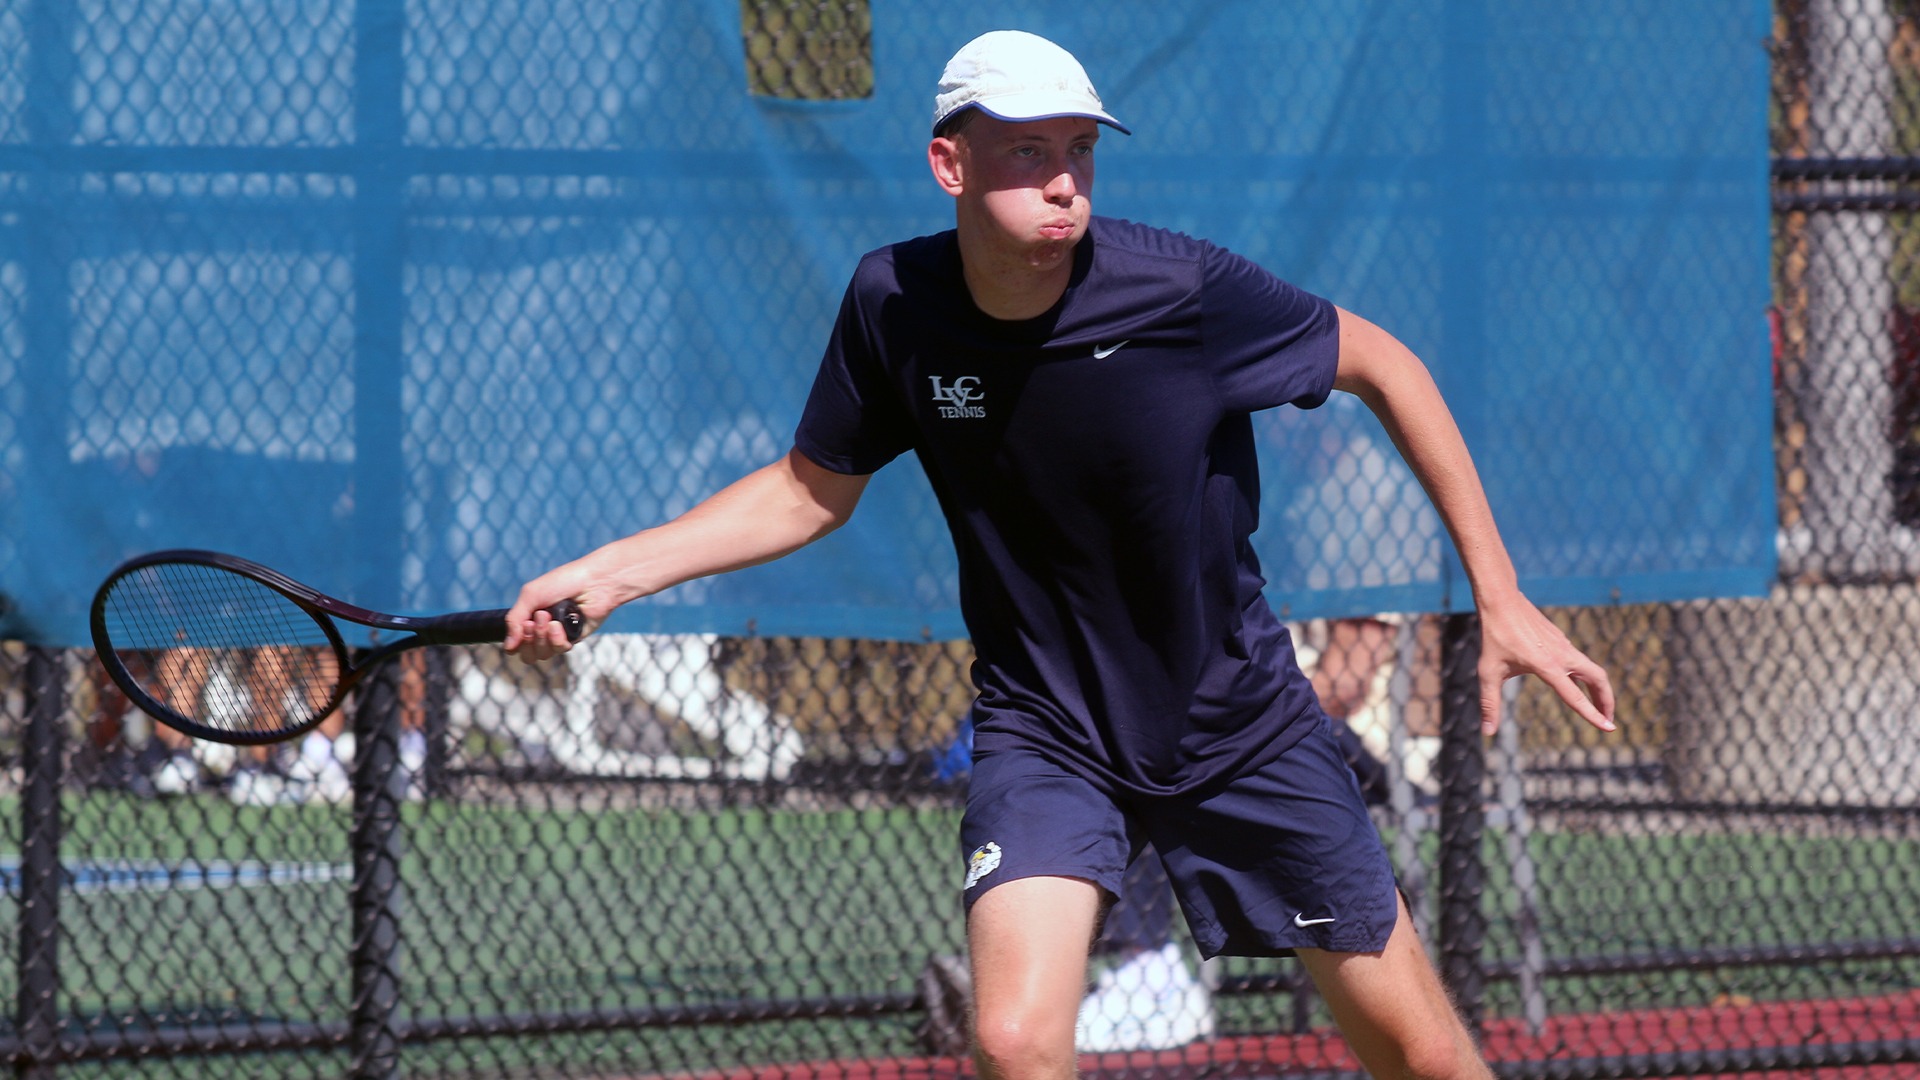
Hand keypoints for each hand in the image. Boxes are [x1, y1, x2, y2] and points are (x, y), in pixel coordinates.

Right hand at [503, 564, 612, 661]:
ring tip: (552, 620)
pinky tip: (560, 625)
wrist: (593, 582)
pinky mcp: (573, 639)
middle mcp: (542, 629)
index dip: (516, 639)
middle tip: (538, 619)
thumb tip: (508, 648)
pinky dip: (557, 639)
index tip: (525, 624)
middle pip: (527, 653)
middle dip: (530, 638)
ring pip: (542, 654)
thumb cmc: (562, 582)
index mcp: (530, 617)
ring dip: (543, 637)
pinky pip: (559, 650)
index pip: (515, 643)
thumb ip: (514, 620)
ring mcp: (558, 636)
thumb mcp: (531, 596)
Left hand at [1474, 594, 1615, 734]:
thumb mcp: (1488, 672)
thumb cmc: (1493, 636)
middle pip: (1598, 679)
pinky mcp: (1560, 639)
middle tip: (1608, 720)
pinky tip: (1576, 684)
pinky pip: (1579, 661)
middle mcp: (1562, 656)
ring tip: (1596, 706)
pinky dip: (1585, 676)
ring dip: (1598, 689)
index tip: (1609, 728)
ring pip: (1592, 669)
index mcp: (1548, 666)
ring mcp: (1564, 646)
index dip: (1593, 715)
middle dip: (1606, 701)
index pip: (1576, 697)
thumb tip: (1488, 732)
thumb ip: (1490, 703)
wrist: (1501, 600)